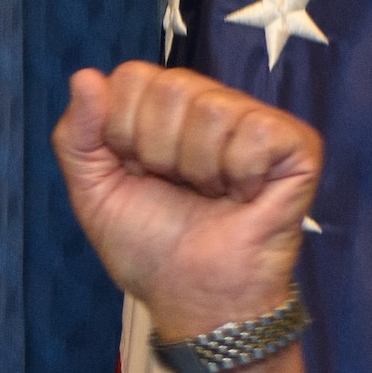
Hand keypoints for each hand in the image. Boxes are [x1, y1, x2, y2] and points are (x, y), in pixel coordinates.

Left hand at [52, 63, 320, 339]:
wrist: (194, 296)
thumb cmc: (149, 247)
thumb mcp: (93, 193)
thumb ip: (76, 138)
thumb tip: (84, 76)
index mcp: (159, 111)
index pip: (131, 77)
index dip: (121, 131)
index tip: (135, 172)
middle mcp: (208, 105)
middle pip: (170, 86)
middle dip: (157, 152)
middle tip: (175, 187)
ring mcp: (253, 120)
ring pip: (211, 108)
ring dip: (198, 168)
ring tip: (209, 195)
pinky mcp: (295, 142)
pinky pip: (254, 131)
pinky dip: (239, 175)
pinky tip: (243, 195)